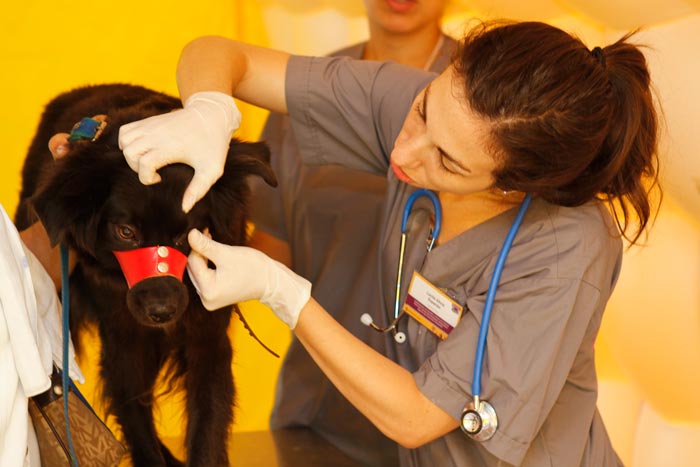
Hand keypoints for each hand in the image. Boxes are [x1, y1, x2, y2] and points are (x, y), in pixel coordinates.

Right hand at [118, 92, 241, 212]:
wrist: (211, 116)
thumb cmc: (213, 145)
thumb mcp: (211, 170)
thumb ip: (198, 190)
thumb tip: (184, 209)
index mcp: (171, 147)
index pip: (144, 164)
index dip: (147, 177)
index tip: (159, 179)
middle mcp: (156, 134)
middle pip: (129, 153)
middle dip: (136, 168)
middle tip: (153, 171)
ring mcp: (151, 125)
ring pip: (124, 141)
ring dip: (130, 155)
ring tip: (147, 160)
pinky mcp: (148, 121)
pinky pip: (125, 131)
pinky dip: (127, 142)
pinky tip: (143, 150)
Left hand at [187, 229, 310, 327]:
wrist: (270, 282)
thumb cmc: (253, 268)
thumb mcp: (226, 253)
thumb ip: (205, 245)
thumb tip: (190, 235)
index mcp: (208, 291)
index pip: (193, 263)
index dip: (197, 246)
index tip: (203, 231)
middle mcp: (206, 299)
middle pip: (194, 269)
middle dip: (199, 252)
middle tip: (207, 235)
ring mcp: (210, 300)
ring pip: (198, 273)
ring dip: (203, 258)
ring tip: (213, 245)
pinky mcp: (214, 297)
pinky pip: (204, 278)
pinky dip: (208, 267)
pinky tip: (215, 257)